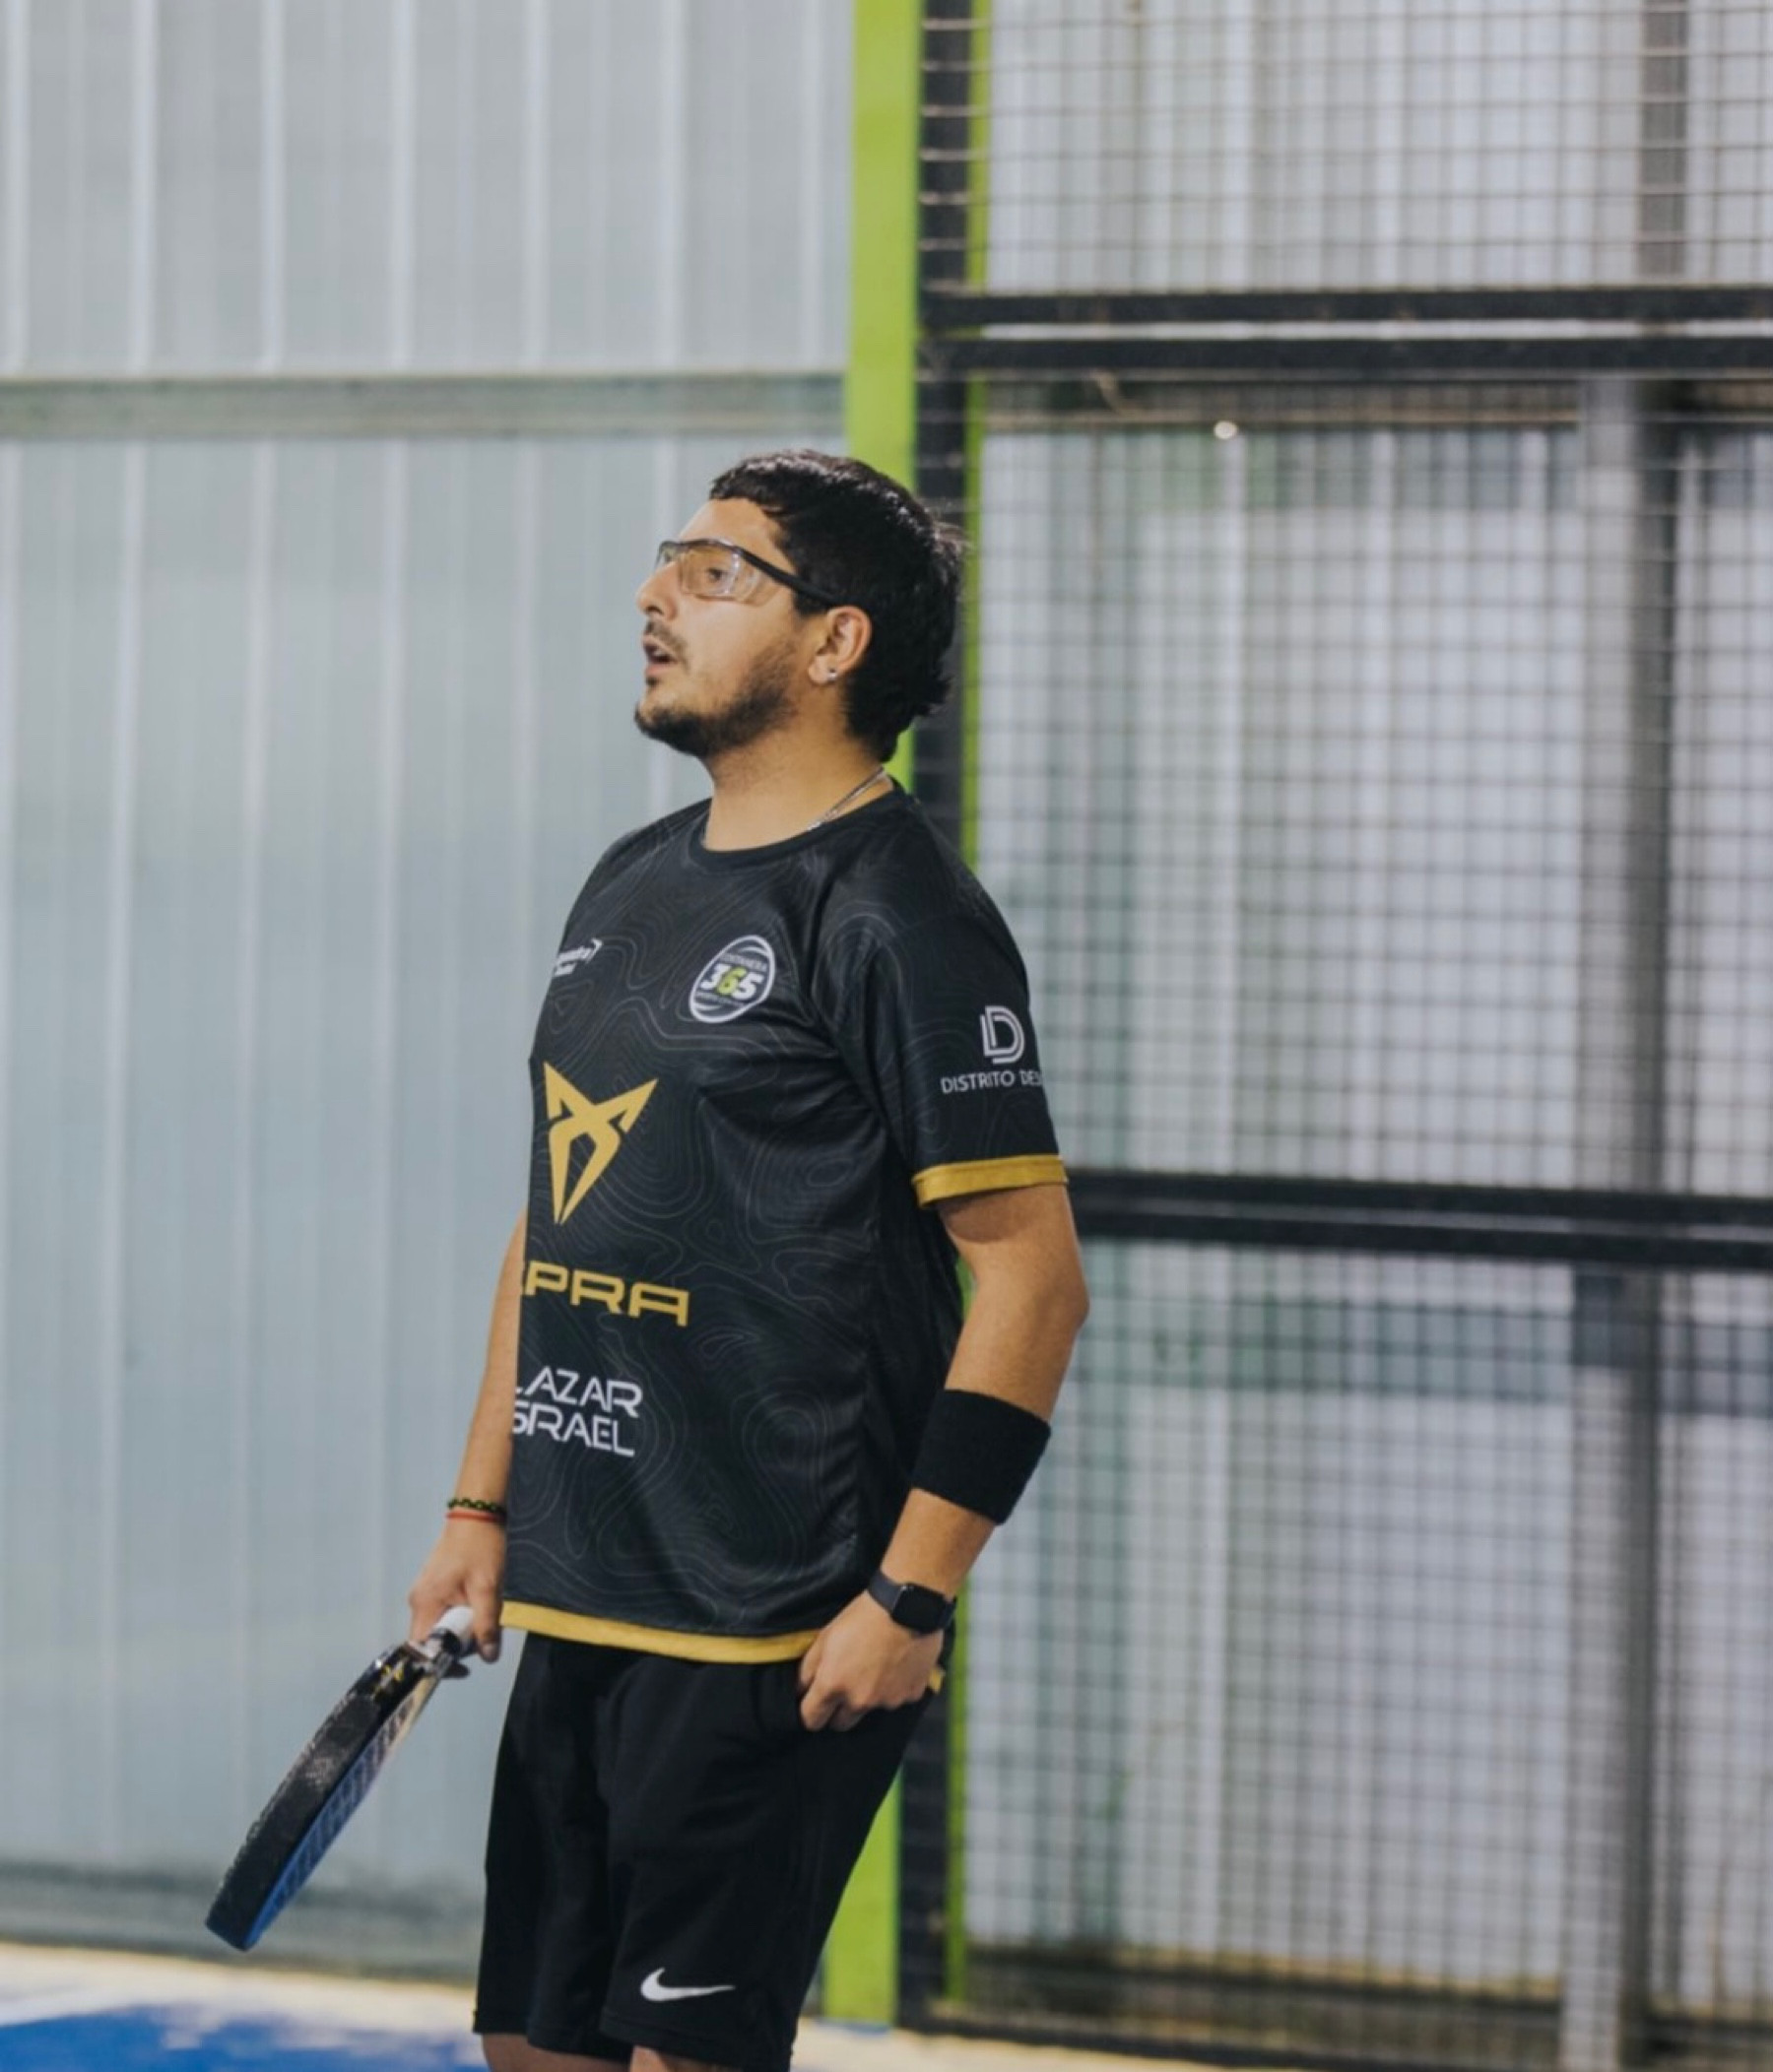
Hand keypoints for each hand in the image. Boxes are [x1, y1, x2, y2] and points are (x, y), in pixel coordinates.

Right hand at [406, 1518, 504, 1663]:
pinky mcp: (435, 1586)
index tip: (465, 1668)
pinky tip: (480, 1601)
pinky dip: (463, 1614)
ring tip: (486, 1610)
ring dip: (465, 1627)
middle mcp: (419, 1601)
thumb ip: (487, 1625)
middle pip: (434, 1639)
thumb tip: (489, 1657)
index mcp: (425, 1603)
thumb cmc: (481, 1548)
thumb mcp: (488, 1588)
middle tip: (486, 1634)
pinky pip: (445, 1612)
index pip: (423, 1649)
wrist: (477, 1513)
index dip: (442, 1663)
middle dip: (460, 1643)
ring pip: (442, 1626)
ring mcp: (426, 1593)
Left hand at [797, 1591, 944, 1731]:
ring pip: (870, 1710)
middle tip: (845, 1685)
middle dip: (838, 1711)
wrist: (906, 1606)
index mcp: (833, 1686)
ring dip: (868, 1697)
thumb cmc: (862, 1616)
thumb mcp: (825, 1636)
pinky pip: (896, 1699)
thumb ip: (808, 1669)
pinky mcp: (911, 1696)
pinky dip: (894, 1688)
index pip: (811, 1720)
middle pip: (841, 1724)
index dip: (810, 1712)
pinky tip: (896, 1666)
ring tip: (876, 1668)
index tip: (814, 1703)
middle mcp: (859, 1701)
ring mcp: (887, 1702)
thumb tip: (800, 1690)